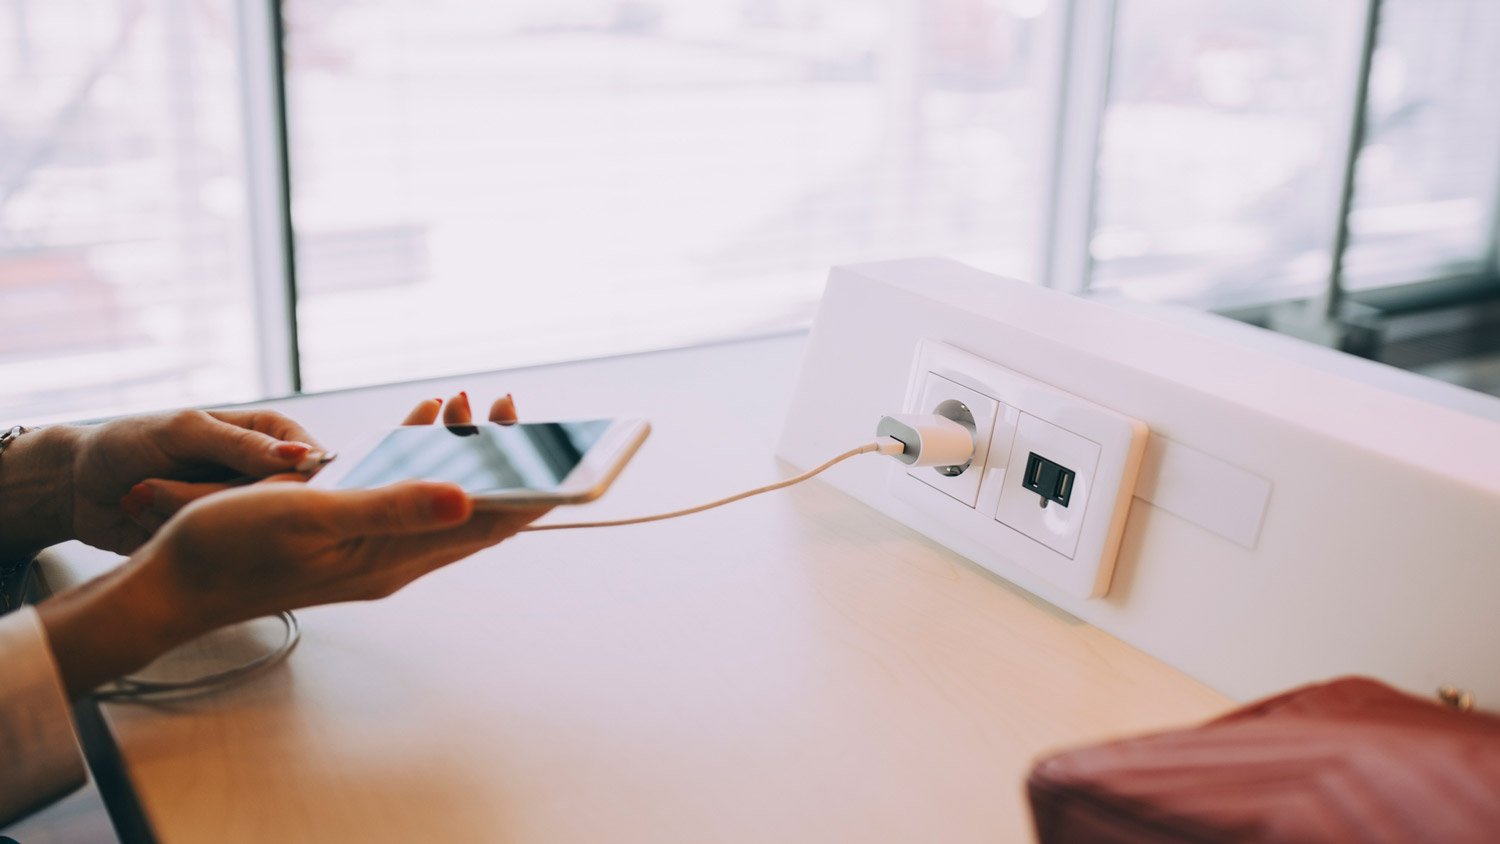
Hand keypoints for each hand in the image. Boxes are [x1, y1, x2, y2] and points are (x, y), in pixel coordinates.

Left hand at [69, 410, 324, 553]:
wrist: (75, 486)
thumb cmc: (127, 443)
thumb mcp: (183, 432)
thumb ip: (242, 444)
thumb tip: (301, 456)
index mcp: (264, 434)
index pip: (311, 459)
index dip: (298, 480)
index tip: (258, 489)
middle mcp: (257, 473)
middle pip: (277, 500)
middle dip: (216, 497)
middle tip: (168, 484)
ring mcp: (236, 508)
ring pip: (244, 527)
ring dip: (184, 513)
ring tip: (146, 494)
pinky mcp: (214, 540)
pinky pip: (215, 549)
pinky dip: (174, 533)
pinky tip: (147, 518)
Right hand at [129, 391, 519, 524]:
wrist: (173, 581)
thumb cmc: (232, 550)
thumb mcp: (312, 516)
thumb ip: (391, 508)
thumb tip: (469, 499)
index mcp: (396, 559)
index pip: (489, 525)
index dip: (530, 485)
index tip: (551, 440)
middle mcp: (396, 557)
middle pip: (476, 510)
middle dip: (505, 459)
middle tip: (511, 405)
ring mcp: (374, 546)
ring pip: (441, 497)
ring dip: (463, 451)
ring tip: (472, 403)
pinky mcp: (351, 529)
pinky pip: (404, 490)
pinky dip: (420, 454)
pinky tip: (426, 420)